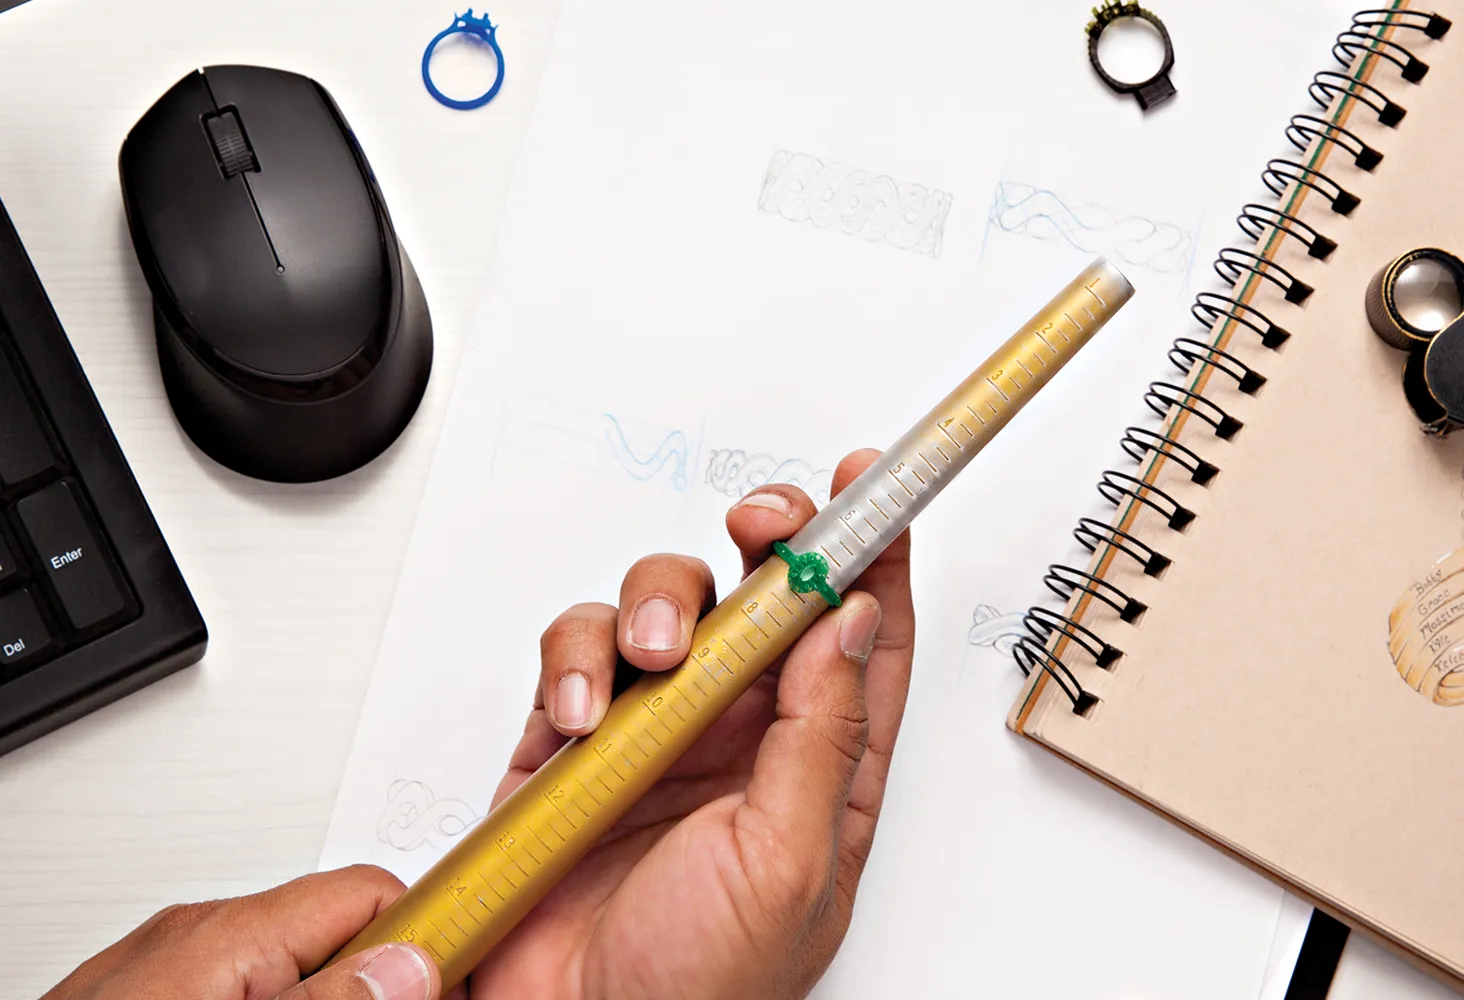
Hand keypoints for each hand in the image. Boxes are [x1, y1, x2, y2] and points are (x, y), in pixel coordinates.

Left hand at [40, 865, 444, 999]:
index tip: (462, 982)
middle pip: (341, 934)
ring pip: (293, 971)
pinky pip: (246, 988)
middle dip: (380, 985)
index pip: (374, 892)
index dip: (429, 938)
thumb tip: (412, 967)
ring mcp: (166, 971)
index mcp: (224, 934)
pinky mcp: (150, 995)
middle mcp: (194, 937)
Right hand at [472, 448, 915, 999]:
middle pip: (765, 594)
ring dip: (660, 606)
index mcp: (821, 763)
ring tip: (654, 660)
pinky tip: (583, 715)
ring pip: (667, 606)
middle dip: (766, 540)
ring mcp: (659, 732)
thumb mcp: (791, 860)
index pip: (862, 633)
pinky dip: (575, 661)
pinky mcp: (574, 741)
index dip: (873, 549)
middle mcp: (745, 735)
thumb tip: (855, 619)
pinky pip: (579, 654)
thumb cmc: (701, 987)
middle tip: (763, 526)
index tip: (875, 483)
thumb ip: (824, 732)